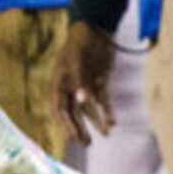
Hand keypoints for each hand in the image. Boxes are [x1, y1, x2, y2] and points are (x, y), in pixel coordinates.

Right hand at [49, 20, 118, 148]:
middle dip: (79, 129)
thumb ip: (78, 81)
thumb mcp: (76, 60)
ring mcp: (86, 86)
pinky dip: (108, 111)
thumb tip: (82, 102)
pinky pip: (103, 101)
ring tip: (106, 134)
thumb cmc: (80, 43)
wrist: (96, 29)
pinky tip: (114, 121)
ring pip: (90, 110)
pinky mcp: (100, 83)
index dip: (64, 125)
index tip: (71, 138)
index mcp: (58, 84)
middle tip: (86, 143)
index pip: (59, 110)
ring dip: (97, 122)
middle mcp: (71, 89)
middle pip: (74, 113)